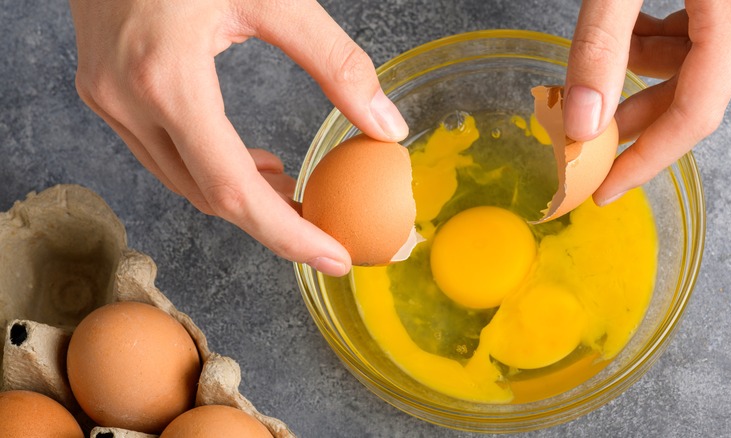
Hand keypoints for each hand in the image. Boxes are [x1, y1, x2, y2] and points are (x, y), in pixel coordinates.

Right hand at [68, 0, 407, 275]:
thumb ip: (337, 63)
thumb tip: (386, 125)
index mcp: (168, 78)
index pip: (234, 190)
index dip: (289, 235)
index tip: (334, 257)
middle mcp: (127, 100)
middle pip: (209, 197)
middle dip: (272, 222)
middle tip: (324, 224)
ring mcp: (108, 99)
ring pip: (183, 183)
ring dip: (241, 197)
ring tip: (293, 189)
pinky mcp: (104, 92)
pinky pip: (163, 156)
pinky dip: (210, 171)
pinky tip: (248, 161)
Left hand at [564, 1, 730, 204]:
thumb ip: (602, 43)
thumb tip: (583, 120)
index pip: (692, 119)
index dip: (644, 162)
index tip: (604, 190)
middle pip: (690, 98)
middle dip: (632, 120)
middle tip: (582, 139)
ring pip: (692, 66)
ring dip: (637, 75)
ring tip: (590, 75)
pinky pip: (697, 35)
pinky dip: (654, 43)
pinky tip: (622, 36)